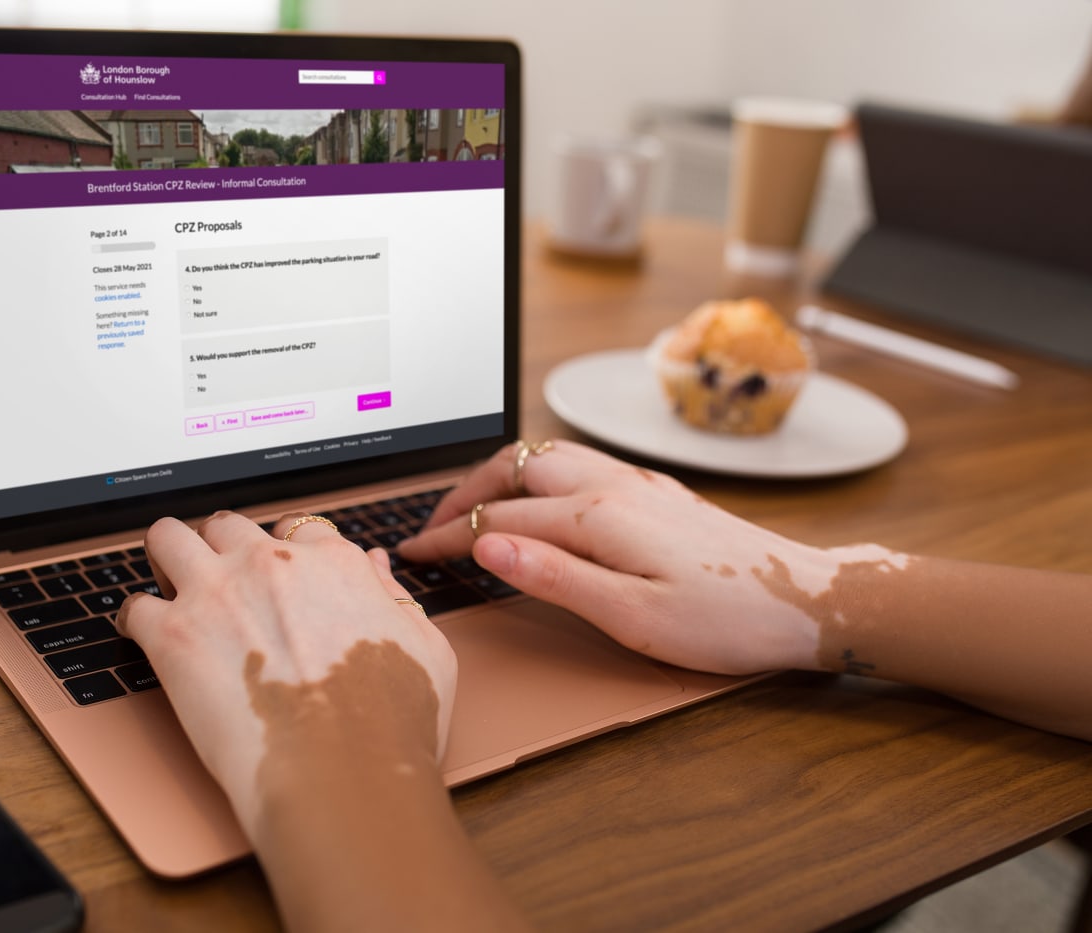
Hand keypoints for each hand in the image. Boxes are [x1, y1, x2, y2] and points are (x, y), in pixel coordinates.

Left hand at [117, 511, 456, 833]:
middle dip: (220, 547)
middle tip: (218, 578)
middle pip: (227, 525)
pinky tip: (143, 636)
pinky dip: (135, 620)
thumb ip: (396, 597)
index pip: (296, 528)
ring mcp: (217, 593)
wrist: (340, 774)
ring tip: (168, 583)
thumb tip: (376, 566)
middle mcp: (271, 563)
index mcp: (332, 563)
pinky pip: (134, 606)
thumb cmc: (391, 724)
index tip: (278, 572)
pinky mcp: (173, 635)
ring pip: (169, 538)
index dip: (284, 549)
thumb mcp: (427, 648)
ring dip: (167, 557)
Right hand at [399, 440, 883, 675]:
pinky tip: (544, 501)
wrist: (808, 601)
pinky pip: (581, 464)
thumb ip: (555, 578)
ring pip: (549, 457)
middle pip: (516, 468)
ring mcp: (639, 483)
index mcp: (599, 516)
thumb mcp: (634, 617)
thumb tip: (489, 547)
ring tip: (475, 508)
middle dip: (465, 493)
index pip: (499, 521)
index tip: (414, 556)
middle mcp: (614, 486)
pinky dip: (540, 477)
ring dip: (502, 477)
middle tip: (434, 529)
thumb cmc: (728, 619)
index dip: (450, 539)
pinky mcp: (659, 492)